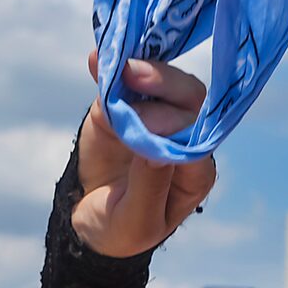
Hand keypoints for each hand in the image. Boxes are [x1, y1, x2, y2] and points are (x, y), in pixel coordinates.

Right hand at [72, 52, 215, 259]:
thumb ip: (149, 188)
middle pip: (189, 101)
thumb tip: (154, 150)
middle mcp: (183, 137)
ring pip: (162, 83)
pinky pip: (123, 82)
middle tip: (134, 76)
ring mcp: (155, 116)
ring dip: (144, 69)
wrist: (90, 220)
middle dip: (166, 85)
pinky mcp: (125, 105)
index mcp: (196, 170)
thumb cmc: (123, 228)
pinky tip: (97, 59)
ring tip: (119, 65)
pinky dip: (112, 67)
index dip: (174, 127)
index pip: (197, 140)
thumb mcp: (136, 222)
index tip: (144, 125)